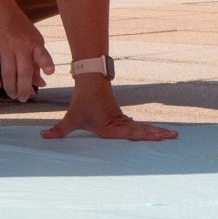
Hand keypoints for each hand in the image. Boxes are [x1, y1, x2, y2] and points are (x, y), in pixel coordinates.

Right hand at [0, 9, 53, 100]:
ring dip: (10, 88)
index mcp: (34, 43)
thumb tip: (42, 84)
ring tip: (13, 95)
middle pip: (23, 72)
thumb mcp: (34, 41)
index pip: (41, 54)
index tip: (49, 73)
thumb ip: (38, 62)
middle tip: (23, 99)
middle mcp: (20, 44)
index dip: (46, 64)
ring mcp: (4, 46)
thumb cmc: (21, 31)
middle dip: (24, 89)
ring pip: (8, 73)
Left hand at [44, 77, 174, 142]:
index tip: (158, 136)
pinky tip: (159, 135)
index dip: (145, 135)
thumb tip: (43, 137)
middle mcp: (120, 124)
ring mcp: (123, 120)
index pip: (131, 133)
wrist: (91, 81)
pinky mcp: (123, 118)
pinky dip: (149, 130)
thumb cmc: (82, 101)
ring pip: (142, 128)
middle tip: (174, 136)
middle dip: (158, 134)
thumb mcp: (71, 118)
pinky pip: (138, 126)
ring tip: (174, 136)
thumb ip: (59, 131)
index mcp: (111, 127)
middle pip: (142, 130)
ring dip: (157, 132)